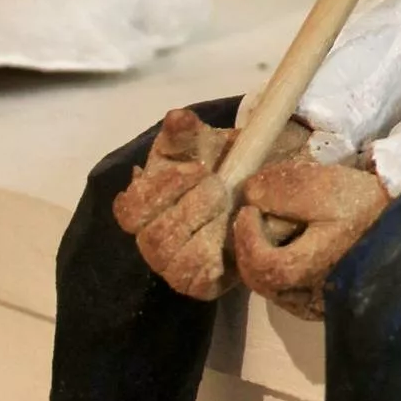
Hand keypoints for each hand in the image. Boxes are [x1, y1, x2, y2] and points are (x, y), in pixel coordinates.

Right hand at [113, 109, 306, 299]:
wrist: (271, 180)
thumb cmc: (232, 159)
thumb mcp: (208, 141)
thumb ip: (187, 134)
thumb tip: (176, 119)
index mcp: (148, 202)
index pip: (129, 210)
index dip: (158, 191)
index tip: (197, 168)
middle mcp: (155, 236)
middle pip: (151, 237)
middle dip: (189, 206)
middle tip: (219, 183)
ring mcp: (177, 262)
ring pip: (172, 260)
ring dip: (203, 227)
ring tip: (229, 203)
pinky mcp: (203, 281)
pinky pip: (197, 280)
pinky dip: (216, 256)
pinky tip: (235, 228)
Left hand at [233, 160, 389, 320]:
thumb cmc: (370, 208)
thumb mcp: (326, 187)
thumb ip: (283, 189)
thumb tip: (250, 193)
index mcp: (303, 272)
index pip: (256, 262)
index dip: (244, 235)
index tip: (249, 208)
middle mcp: (310, 298)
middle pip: (264, 281)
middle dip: (252, 250)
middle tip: (256, 221)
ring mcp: (325, 306)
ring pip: (280, 291)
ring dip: (270, 263)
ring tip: (277, 235)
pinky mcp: (338, 305)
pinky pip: (300, 295)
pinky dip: (290, 275)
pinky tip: (302, 253)